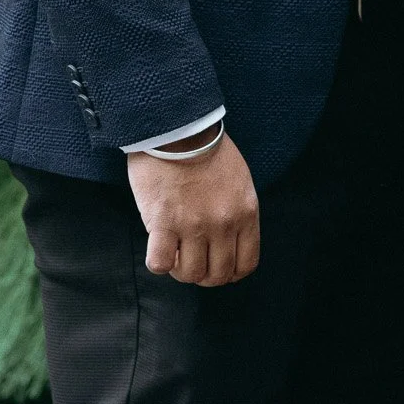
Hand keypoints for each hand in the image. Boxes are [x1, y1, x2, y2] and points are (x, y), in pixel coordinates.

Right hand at [126, 131, 259, 285]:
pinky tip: (157, 246)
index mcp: (245, 212)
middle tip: (191, 259)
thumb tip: (230, 244)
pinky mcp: (164, 222)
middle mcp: (223, 223)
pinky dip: (158, 261)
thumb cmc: (206, 150)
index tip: (215, 264)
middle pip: (217, 275)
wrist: (178, 127)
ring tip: (174, 251)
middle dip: (204, 274)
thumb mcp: (239, 181)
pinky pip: (160, 264)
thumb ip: (237, 213)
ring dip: (180, 269)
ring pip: (190, 275)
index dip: (229, 272)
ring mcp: (194, 225)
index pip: (246, 264)